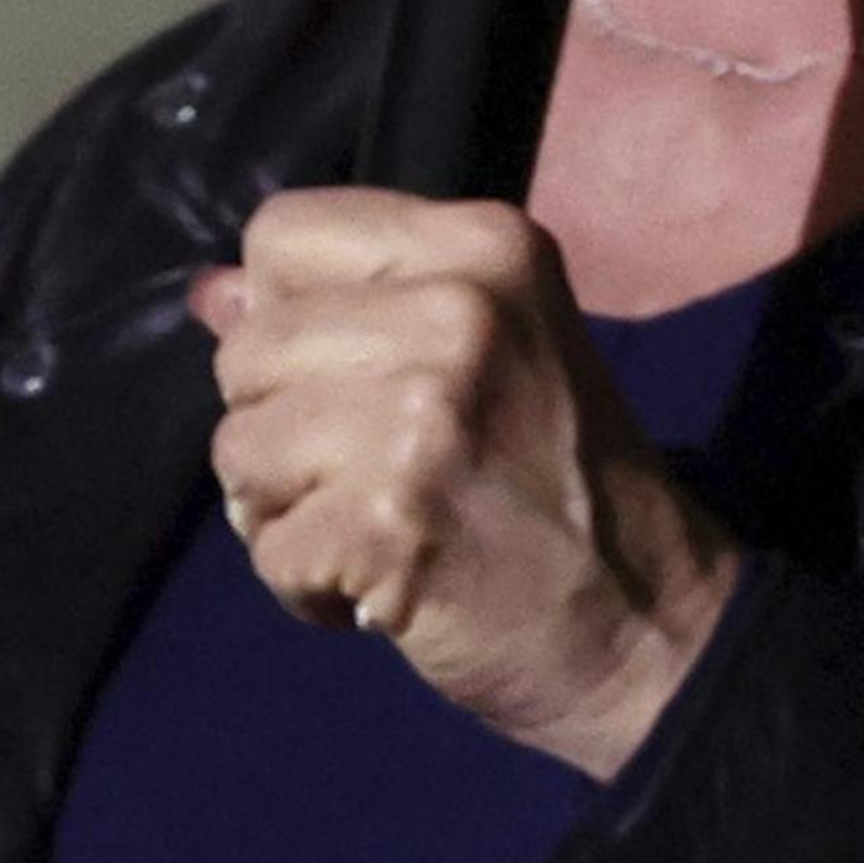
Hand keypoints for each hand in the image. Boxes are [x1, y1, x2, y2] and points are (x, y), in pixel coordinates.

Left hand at [189, 194, 738, 777]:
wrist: (652, 628)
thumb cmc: (560, 488)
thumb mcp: (487, 351)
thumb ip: (351, 309)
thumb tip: (211, 294)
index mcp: (481, 246)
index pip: (280, 234)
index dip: (289, 319)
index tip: (358, 381)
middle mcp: (455, 312)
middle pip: (245, 351)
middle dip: (284, 430)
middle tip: (382, 476)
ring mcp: (421, 418)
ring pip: (238, 451)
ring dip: (288, 514)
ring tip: (384, 531)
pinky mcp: (389, 522)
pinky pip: (267, 549)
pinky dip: (308, 589)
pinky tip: (387, 588)